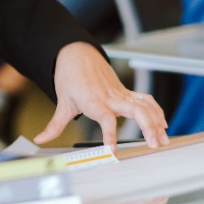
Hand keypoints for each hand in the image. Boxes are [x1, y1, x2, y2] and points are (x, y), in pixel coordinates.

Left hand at [33, 42, 168, 151]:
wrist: (76, 54)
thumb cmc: (69, 77)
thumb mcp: (61, 102)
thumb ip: (54, 125)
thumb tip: (40, 140)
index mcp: (93, 101)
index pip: (105, 118)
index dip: (110, 134)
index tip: (112, 149)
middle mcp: (110, 97)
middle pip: (135, 110)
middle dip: (148, 127)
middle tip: (154, 144)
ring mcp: (120, 93)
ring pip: (145, 105)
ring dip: (157, 121)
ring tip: (163, 139)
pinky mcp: (126, 91)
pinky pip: (146, 100)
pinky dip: (156, 110)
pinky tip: (163, 123)